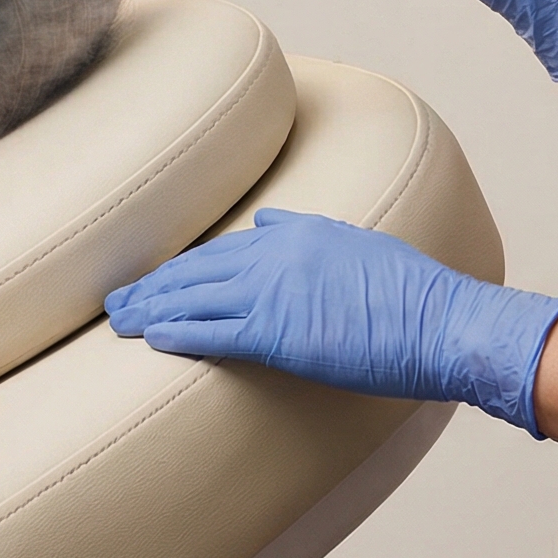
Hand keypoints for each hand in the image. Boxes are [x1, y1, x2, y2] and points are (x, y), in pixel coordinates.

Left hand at [104, 208, 557, 435]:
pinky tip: (153, 338)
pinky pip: (215, 331)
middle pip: (196, 269)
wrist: (440, 320)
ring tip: (121, 321)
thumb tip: (268, 219)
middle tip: (117, 301)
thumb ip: (306, 231)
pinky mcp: (279, 332)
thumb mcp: (355, 243)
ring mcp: (276, 291)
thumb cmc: (410, 294)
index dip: (184, 268)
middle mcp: (277, 253)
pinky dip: (179, 332)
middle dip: (154, 286)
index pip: (223, 249)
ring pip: (195, 297)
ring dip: (153, 310)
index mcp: (296, 231)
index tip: (159, 281)